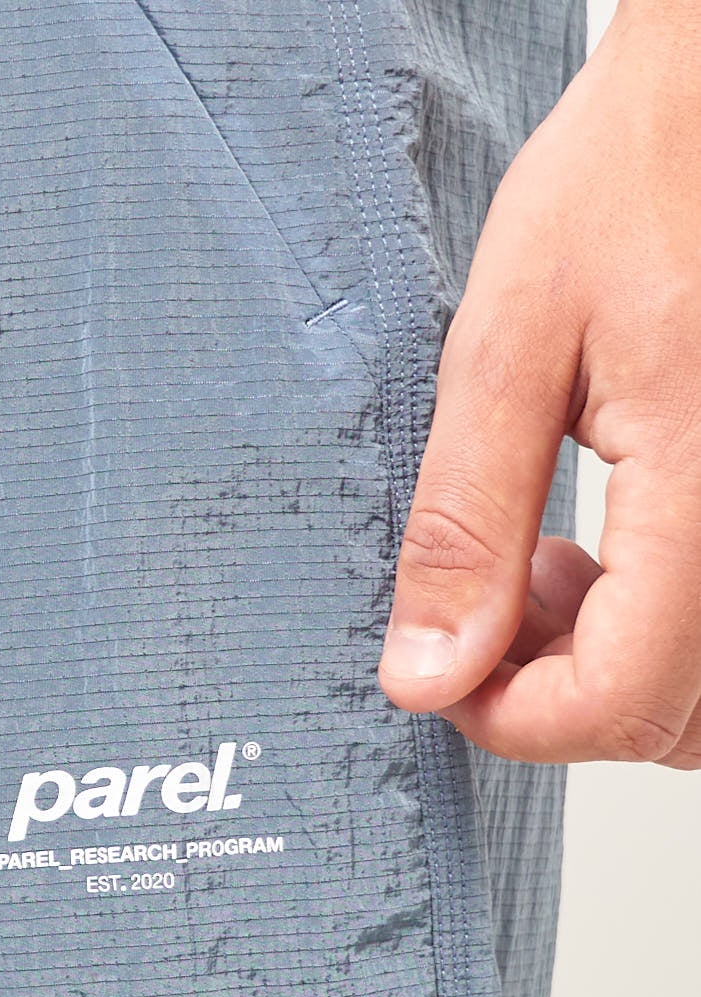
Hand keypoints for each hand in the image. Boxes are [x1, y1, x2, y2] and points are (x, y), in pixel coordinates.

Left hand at [378, 0, 700, 768]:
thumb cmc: (641, 170)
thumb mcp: (513, 340)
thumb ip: (469, 523)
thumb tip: (427, 674)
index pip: (617, 703)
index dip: (509, 716)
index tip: (441, 665)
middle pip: (672, 724)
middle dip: (560, 697)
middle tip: (496, 602)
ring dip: (616, 674)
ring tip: (549, 570)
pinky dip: (664, 632)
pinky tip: (611, 550)